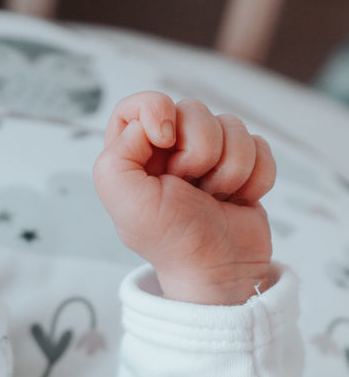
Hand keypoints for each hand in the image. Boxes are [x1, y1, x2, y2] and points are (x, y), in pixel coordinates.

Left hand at [93, 91, 275, 303]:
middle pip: (192, 109)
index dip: (155, 108)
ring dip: (228, 169)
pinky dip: (253, 177)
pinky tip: (237, 201)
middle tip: (190, 187)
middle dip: (199, 150)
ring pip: (232, 125)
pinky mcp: (243, 166)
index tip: (165, 138)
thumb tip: (147, 124)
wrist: (218, 271)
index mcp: (134, 158)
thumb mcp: (126, 204)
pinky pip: (260, 145)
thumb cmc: (171, 241)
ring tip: (213, 199)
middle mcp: (169, 152)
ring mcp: (209, 157)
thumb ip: (116, 158)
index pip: (137, 106)